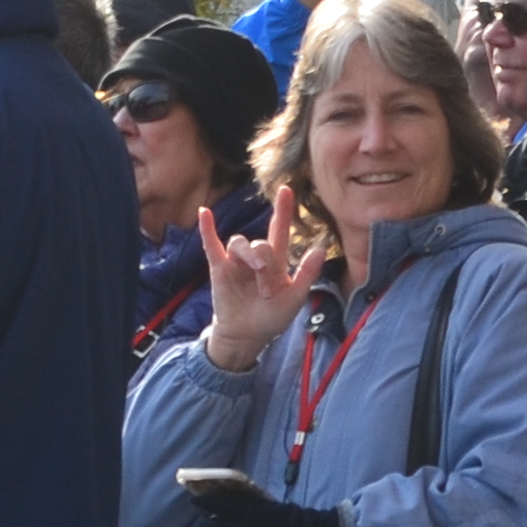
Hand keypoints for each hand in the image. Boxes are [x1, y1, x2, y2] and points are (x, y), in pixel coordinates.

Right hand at [196, 183, 303, 370]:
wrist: (248, 336)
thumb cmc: (272, 318)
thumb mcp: (295, 298)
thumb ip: (307, 274)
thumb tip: (320, 248)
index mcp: (276, 261)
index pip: (279, 230)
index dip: (283, 210)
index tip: (286, 190)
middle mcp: (255, 257)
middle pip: (261, 244)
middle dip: (266, 264)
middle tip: (268, 290)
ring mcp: (236, 262)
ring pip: (240, 242)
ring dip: (250, 256)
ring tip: (256, 272)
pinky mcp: (219, 268)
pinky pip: (212, 244)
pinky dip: (207, 229)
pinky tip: (205, 213)